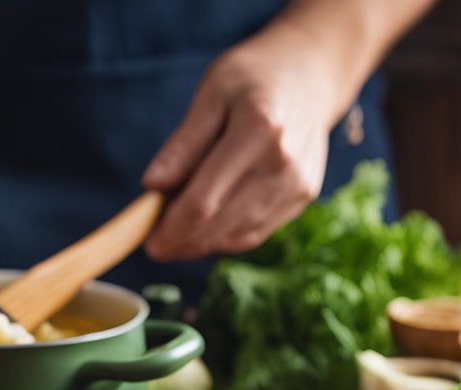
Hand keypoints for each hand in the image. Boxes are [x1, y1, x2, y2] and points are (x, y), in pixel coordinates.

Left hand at [142, 28, 334, 259]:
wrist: (312, 74)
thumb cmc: (253, 77)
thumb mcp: (211, 93)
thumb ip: (184, 143)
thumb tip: (152, 185)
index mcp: (259, 130)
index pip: (204, 199)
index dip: (171, 227)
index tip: (147, 240)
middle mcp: (283, 164)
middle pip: (221, 224)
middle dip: (182, 241)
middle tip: (155, 244)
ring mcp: (298, 185)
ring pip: (239, 236)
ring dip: (202, 245)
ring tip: (175, 237)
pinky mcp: (303, 197)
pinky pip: (256, 232)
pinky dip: (225, 238)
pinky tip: (204, 231)